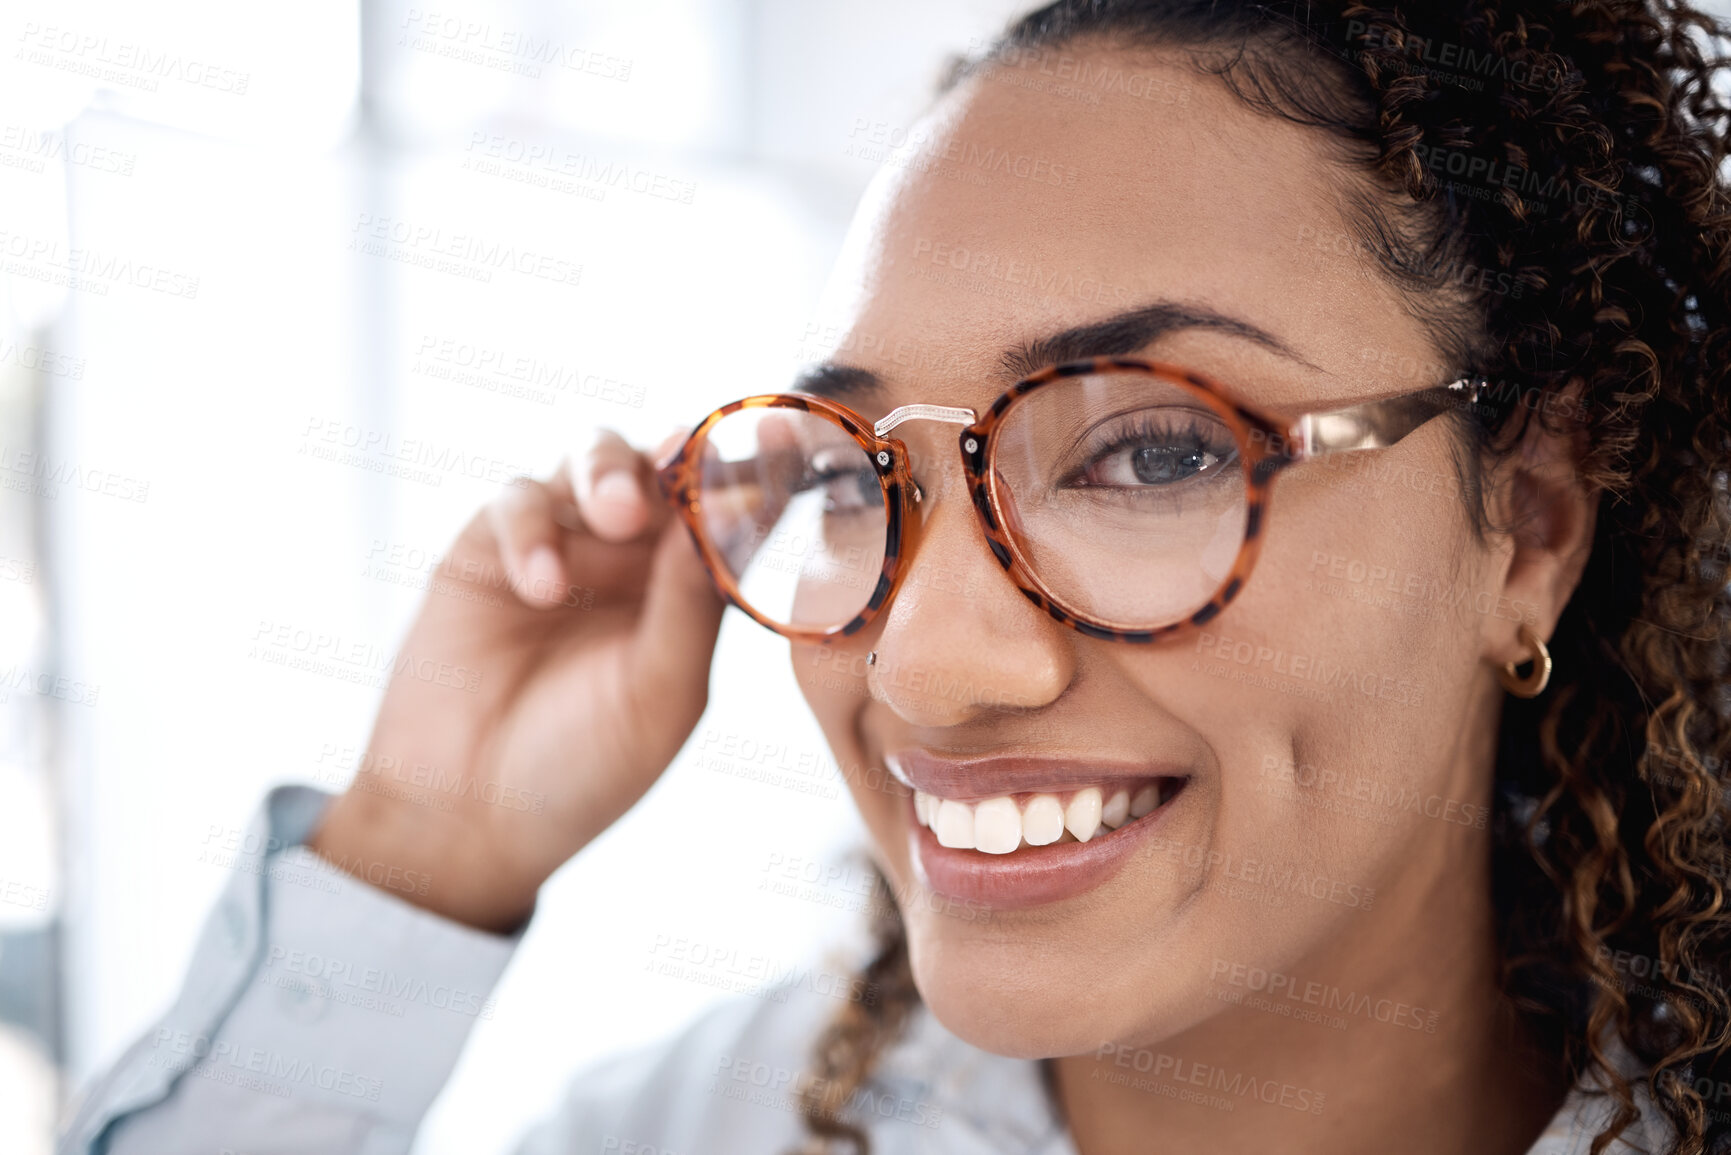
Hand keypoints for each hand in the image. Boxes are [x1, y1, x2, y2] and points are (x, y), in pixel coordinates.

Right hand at [307, 430, 724, 931]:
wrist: (470, 816)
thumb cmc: (583, 769)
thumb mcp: (660, 695)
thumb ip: (690, 606)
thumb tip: (724, 511)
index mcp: (690, 591)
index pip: (733, 513)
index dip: (760, 472)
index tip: (781, 435)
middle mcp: (632, 556)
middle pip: (666, 464)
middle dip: (681, 455)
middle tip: (683, 467)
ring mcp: (562, 543)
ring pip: (594, 458)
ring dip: (611, 472)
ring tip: (617, 515)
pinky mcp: (489, 547)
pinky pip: (520, 502)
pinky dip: (535, 531)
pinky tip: (542, 589)